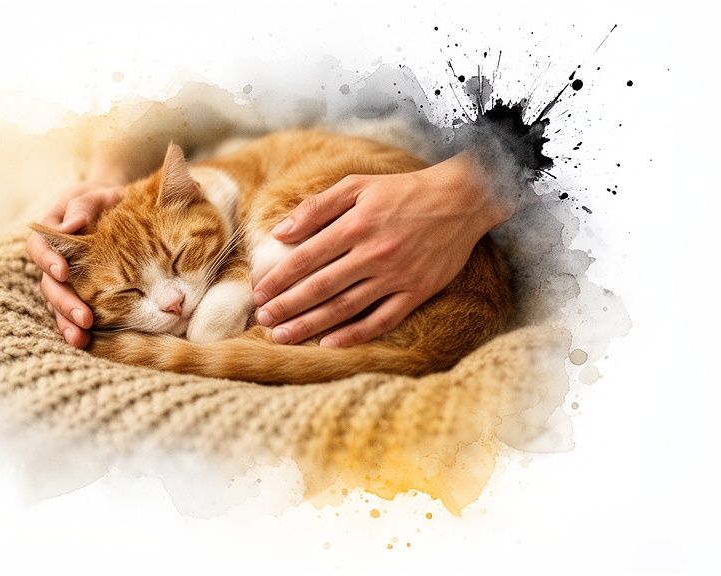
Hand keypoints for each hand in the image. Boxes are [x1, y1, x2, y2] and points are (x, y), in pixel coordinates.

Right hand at [27, 177, 125, 346]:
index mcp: (50, 231)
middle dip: (64, 301)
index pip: (40, 247)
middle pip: (49, 284)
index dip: (48, 260)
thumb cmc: (104, 199)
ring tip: (80, 338)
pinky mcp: (77, 293)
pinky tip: (85, 342)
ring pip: (57, 304)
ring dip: (66, 322)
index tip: (63, 271)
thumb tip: (71, 226)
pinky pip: (70, 312)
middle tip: (84, 317)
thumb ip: (84, 206)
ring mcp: (64, 279)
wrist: (116, 206)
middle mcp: (52, 259)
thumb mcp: (95, 193)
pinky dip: (74, 327)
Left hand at [252, 152, 513, 347]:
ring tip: (283, 336)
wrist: (462, 199)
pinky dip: (354, 334)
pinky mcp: (417, 292)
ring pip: (345, 307)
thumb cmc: (403, 191)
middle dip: (287, 306)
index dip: (279, 278)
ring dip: (310, 324)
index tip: (258, 293)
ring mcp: (396, 276)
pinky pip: (381, 319)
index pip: (307, 257)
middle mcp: (374, 253)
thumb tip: (280, 232)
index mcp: (356, 225)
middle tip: (263, 320)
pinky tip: (329, 344)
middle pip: (321, 286)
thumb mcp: (358, 185)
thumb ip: (317, 207)